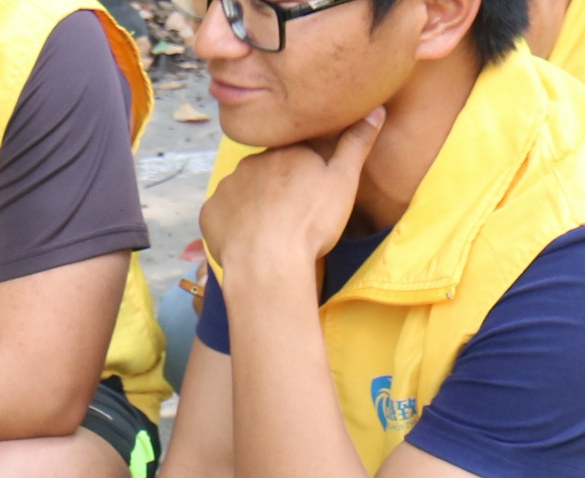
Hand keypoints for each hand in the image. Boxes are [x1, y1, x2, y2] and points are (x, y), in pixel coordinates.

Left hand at [199, 110, 383, 284]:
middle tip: (291, 217)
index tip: (310, 197)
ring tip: (269, 232)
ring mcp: (227, 187)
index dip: (305, 175)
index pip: (296, 155)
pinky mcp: (209, 213)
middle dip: (277, 188)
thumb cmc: (311, 221)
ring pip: (243, 192)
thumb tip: (375, 110)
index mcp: (286, 151)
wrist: (268, 261)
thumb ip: (357, 144)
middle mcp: (252, 162)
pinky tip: (246, 240)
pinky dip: (232, 224)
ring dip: (253, 205)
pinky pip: (222, 214)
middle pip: (267, 172)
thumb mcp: (344, 180)